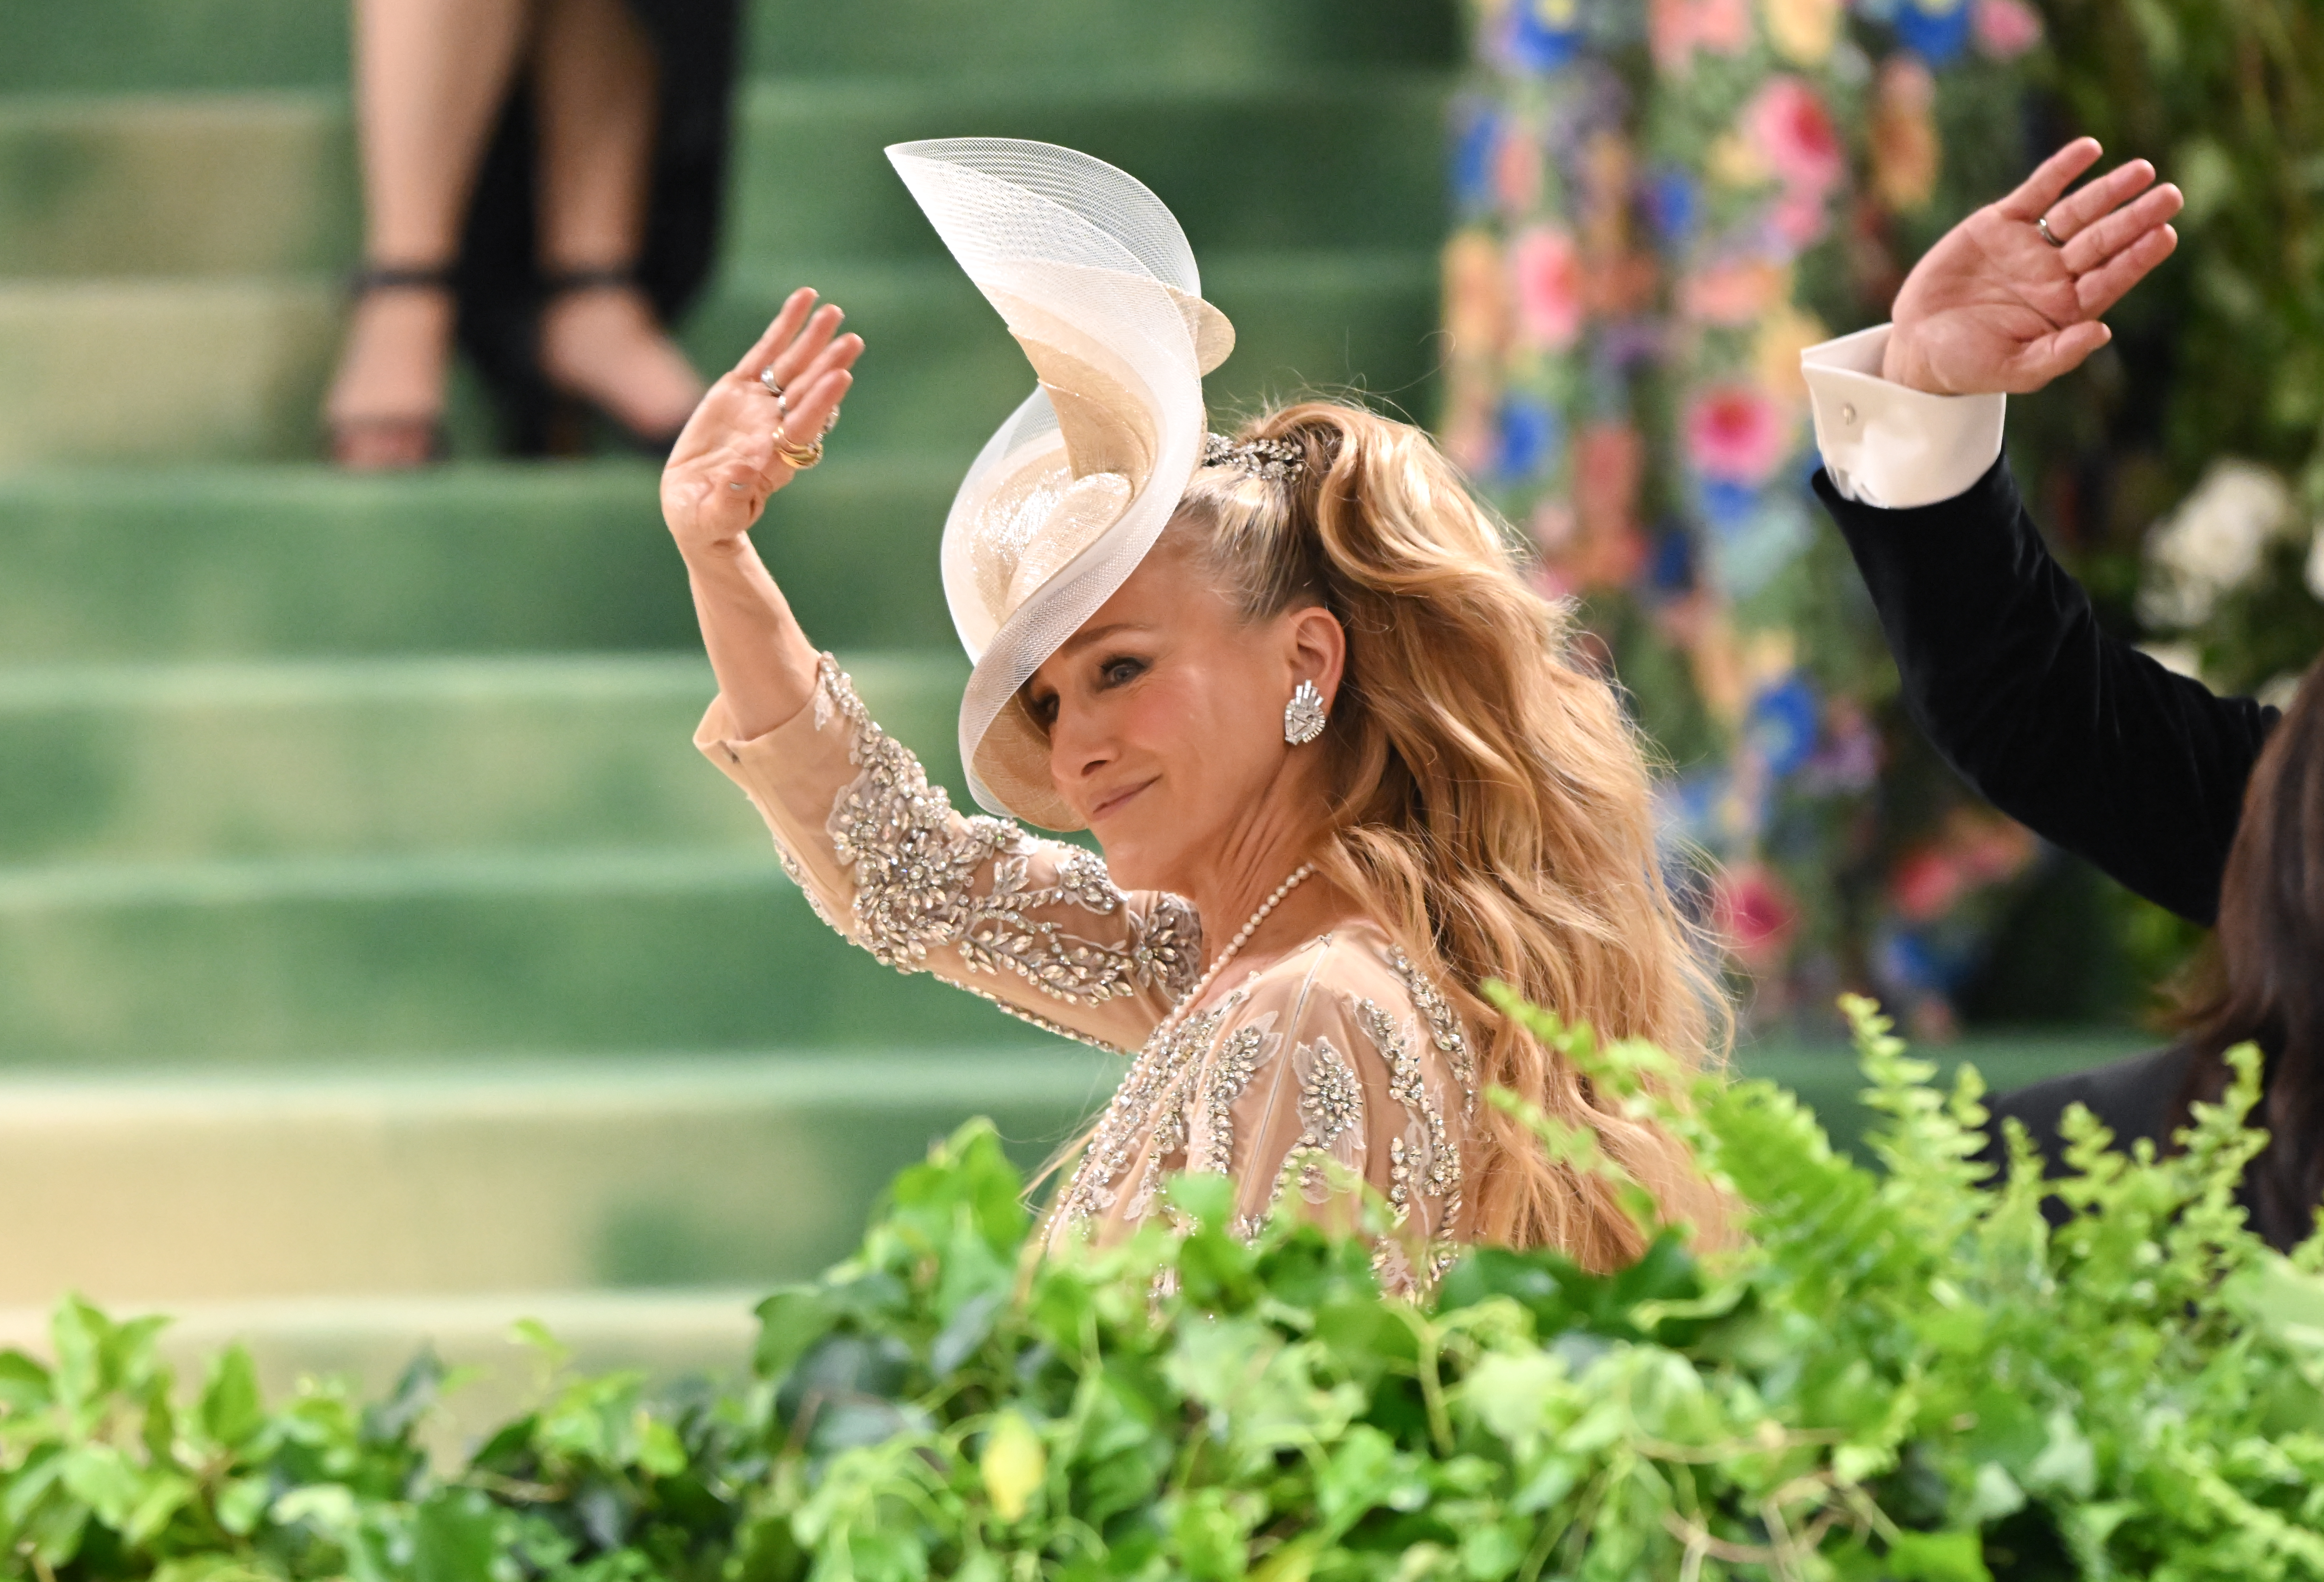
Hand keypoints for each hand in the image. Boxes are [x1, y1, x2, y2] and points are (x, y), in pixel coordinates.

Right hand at [661, 288, 862, 557]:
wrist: (695, 511)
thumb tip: (746, 469)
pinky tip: (802, 302)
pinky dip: (782, 328)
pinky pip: (763, 354)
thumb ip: (731, 499)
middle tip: (852, 339)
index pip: (803, 426)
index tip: (842, 377)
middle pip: (807, 392)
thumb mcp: (714, 517)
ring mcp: (758, 408)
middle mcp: (774, 429)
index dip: (821, 402)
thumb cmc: (707, 521)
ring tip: (832, 311)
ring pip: (791, 368)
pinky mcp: (738, 391)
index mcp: (774, 460)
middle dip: (828, 364)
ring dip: (812, 340)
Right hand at [1884, 139, 2181, 395]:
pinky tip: (2089, 150)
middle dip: (2136, 217)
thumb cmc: (1967, 366)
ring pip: (2079, 211)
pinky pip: (2037, 191)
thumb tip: (2103, 333)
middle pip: (2104, 240)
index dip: (2138, 256)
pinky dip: (2062, 170)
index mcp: (2067, 309)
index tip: (2165, 234)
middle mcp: (2056, 274)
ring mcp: (2030, 246)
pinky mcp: (2000, 224)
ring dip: (2110, 190)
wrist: (1915, 345)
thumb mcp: (2014, 370)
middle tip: (2170, 196)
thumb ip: (2059, 354)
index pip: (2111, 278)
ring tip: (2143, 170)